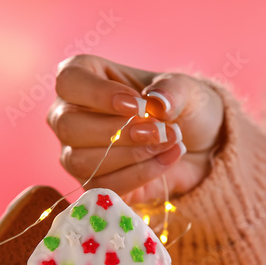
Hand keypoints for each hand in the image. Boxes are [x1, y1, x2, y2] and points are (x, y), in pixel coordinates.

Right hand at [47, 54, 223, 203]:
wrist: (197, 145)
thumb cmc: (179, 107)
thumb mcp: (185, 89)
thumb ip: (172, 90)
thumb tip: (158, 103)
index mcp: (83, 78)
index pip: (69, 82)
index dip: (100, 95)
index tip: (138, 105)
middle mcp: (70, 115)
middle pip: (69, 126)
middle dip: (118, 131)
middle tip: (160, 130)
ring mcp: (76, 152)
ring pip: (81, 161)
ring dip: (131, 155)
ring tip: (169, 143)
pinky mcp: (92, 183)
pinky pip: (103, 185)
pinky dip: (140, 174)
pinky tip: (166, 160)